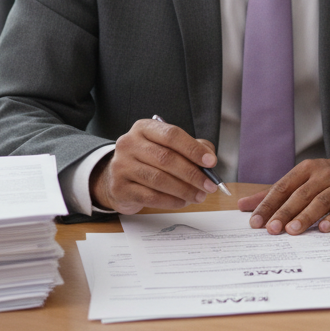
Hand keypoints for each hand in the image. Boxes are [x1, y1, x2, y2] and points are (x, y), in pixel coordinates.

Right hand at [90, 118, 218, 213]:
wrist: (118, 178)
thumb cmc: (149, 160)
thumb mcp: (168, 147)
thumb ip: (191, 148)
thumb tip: (209, 159)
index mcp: (144, 128)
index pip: (171, 135)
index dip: (193, 149)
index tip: (211, 162)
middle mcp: (129, 144)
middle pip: (166, 158)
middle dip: (192, 174)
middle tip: (210, 185)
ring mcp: (121, 166)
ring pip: (158, 179)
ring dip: (184, 190)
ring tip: (199, 196)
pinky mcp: (119, 188)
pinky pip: (150, 197)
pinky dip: (170, 201)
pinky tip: (182, 202)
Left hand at [238, 155, 329, 234]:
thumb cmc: (329, 178)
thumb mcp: (302, 180)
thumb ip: (273, 193)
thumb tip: (243, 205)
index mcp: (306, 170)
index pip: (283, 187)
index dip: (268, 204)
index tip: (255, 221)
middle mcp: (323, 175)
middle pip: (300, 195)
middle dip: (284, 212)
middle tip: (271, 229)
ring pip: (321, 201)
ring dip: (306, 216)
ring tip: (292, 230)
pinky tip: (323, 228)